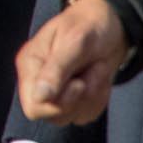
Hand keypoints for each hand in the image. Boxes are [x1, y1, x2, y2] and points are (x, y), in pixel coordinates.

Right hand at [17, 0, 128, 124]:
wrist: (112, 24)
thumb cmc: (88, 26)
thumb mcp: (74, 42)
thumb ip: (56, 70)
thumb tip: (39, 97)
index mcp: (30, 65)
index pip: (34, 107)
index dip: (59, 103)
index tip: (78, 83)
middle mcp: (39, 81)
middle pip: (54, 116)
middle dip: (80, 99)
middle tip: (90, 71)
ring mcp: (57, 92)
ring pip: (73, 117)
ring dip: (93, 96)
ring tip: (97, 68)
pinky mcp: (74, 98)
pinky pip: (87, 115)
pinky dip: (100, 98)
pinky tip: (99, 76)